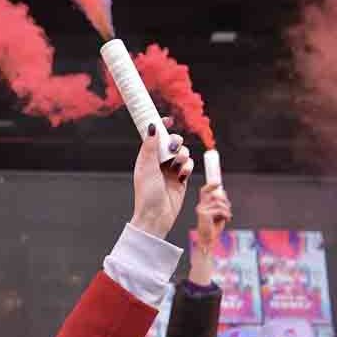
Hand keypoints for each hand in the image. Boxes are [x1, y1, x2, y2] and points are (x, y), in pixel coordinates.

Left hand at [130, 117, 193, 238]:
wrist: (157, 215)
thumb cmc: (147, 194)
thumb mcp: (147, 168)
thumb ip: (150, 147)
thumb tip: (151, 126)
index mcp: (147, 157)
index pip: (155, 136)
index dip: (161, 127)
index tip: (168, 120)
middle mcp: (159, 161)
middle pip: (172, 141)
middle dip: (175, 141)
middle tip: (172, 148)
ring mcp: (171, 169)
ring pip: (183, 152)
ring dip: (182, 155)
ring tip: (177, 165)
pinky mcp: (181, 178)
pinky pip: (189, 164)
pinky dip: (187, 167)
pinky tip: (182, 176)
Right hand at [195, 183, 232, 248]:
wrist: (207, 240)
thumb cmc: (213, 228)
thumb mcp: (219, 214)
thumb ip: (220, 204)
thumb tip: (223, 193)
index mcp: (203, 205)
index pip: (204, 191)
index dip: (211, 185)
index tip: (218, 183)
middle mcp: (200, 206)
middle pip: (215, 195)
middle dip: (225, 200)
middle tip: (229, 208)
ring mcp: (201, 210)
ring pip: (219, 203)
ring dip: (227, 210)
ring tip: (228, 216)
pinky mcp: (204, 214)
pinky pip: (219, 210)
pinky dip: (226, 214)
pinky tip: (227, 219)